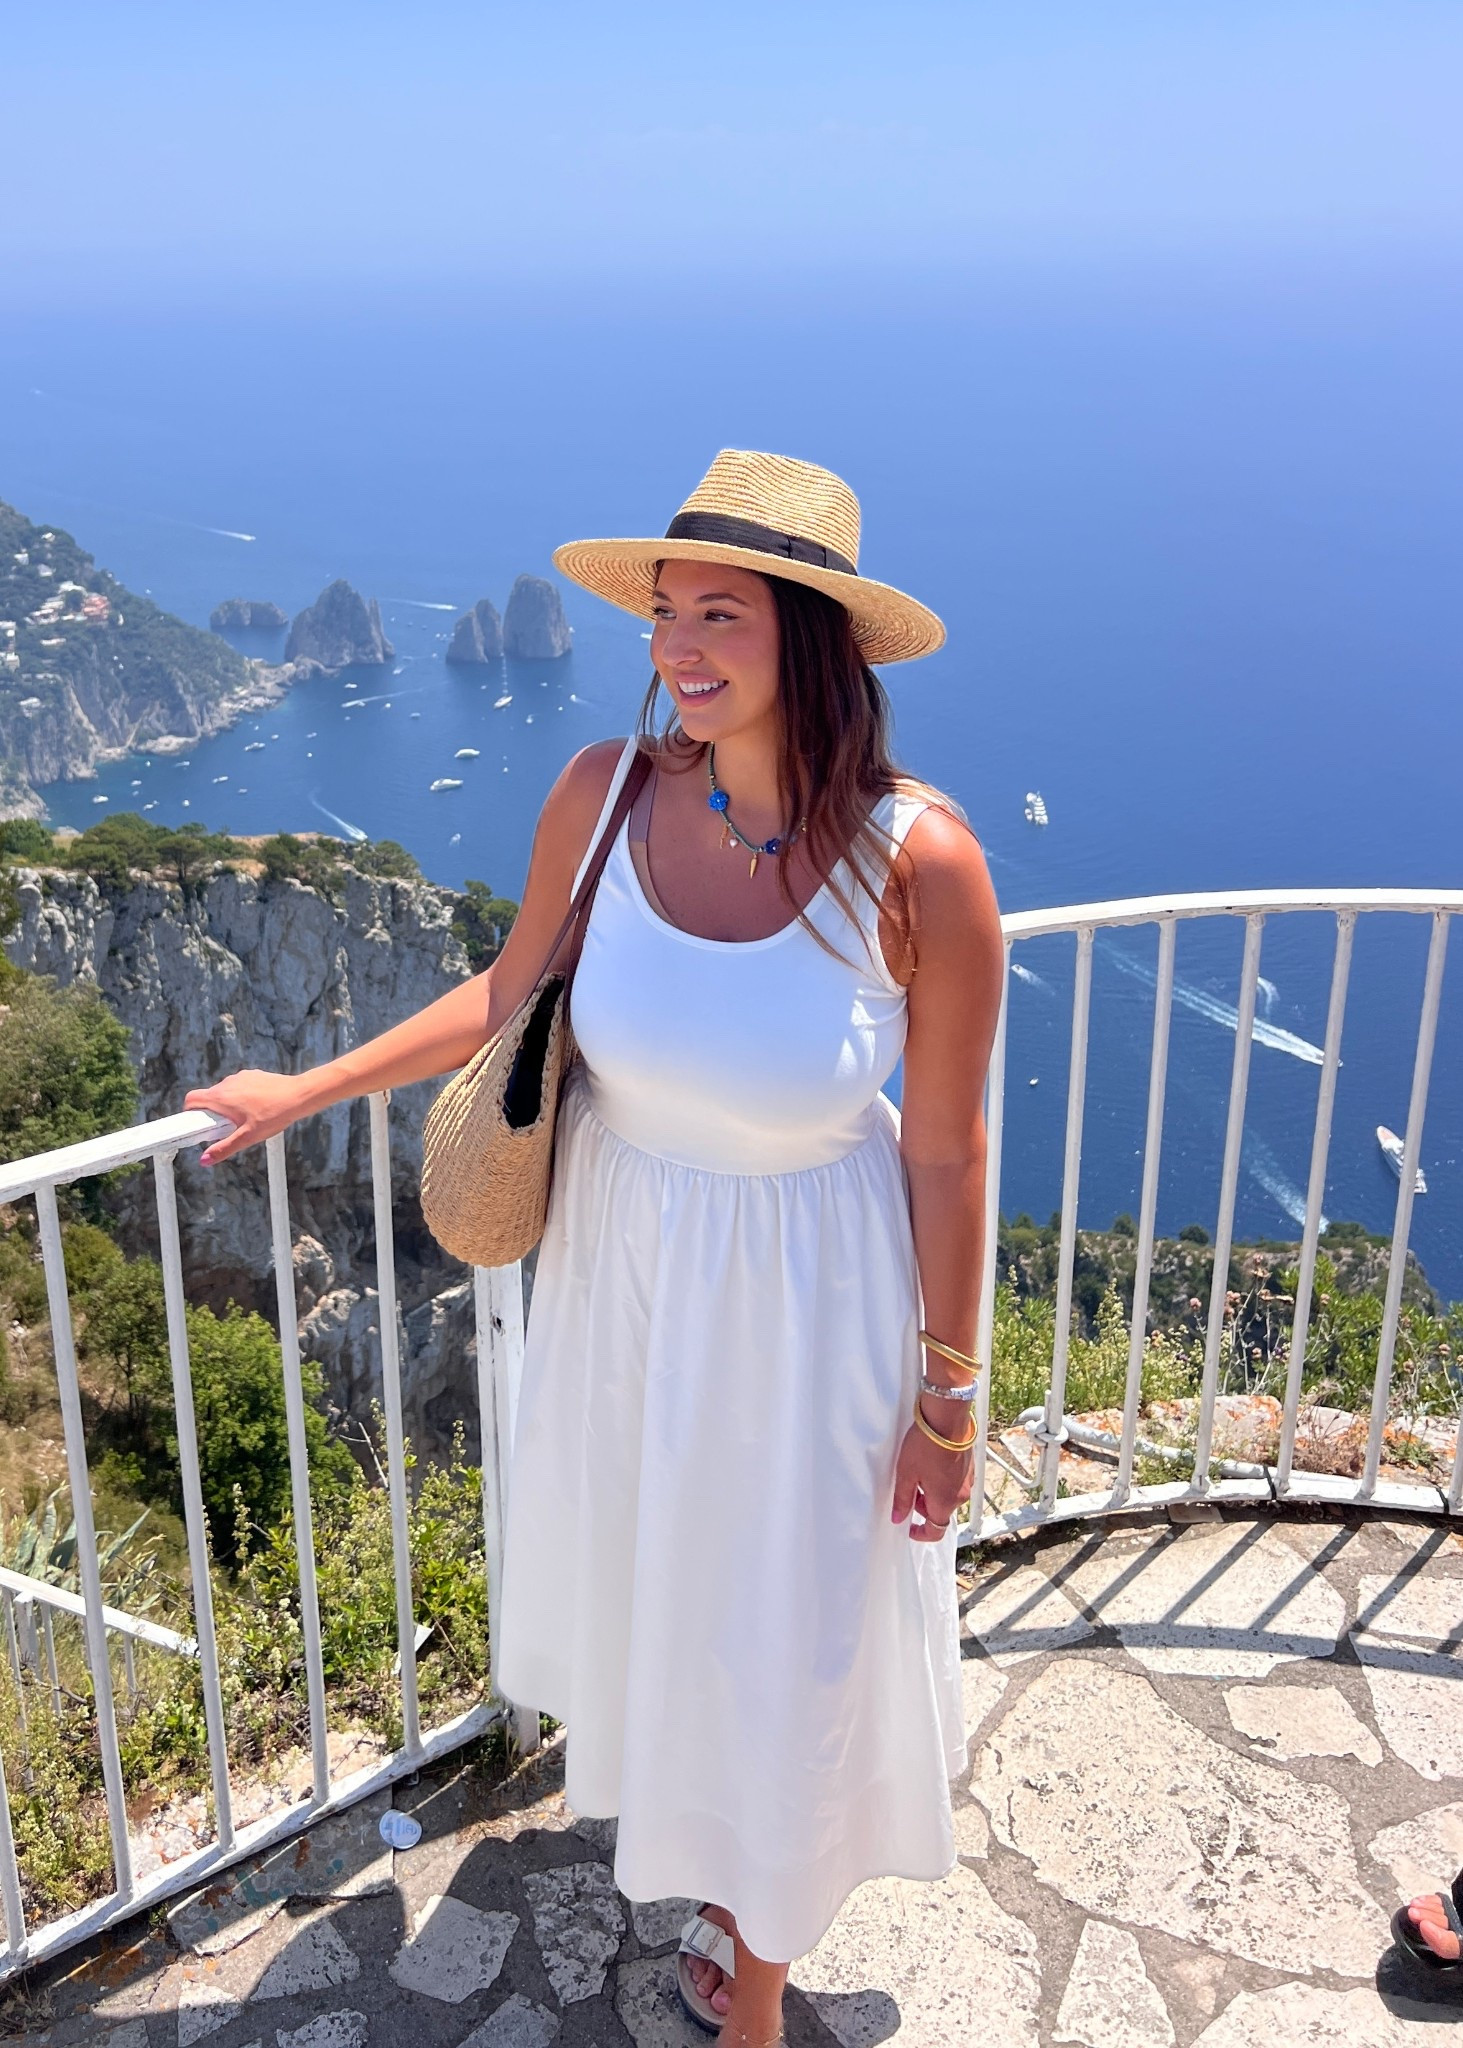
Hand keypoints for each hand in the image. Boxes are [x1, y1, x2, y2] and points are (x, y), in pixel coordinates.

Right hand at [184, 1070, 320, 1165]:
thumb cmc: (274, 1115)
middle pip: (208, 1097)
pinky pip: (239, 1087)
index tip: (199, 1125)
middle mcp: (227, 1083)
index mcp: (221, 1097)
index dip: (190, 1112)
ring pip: (224, 1092)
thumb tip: (204, 1160)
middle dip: (212, 1113)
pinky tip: (257, 1108)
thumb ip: (224, 1148)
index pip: (191, 1099)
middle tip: (226, 1128)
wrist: (299, 1096)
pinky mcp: (252, 1075)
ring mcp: (240, 1077)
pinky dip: (241, 1097)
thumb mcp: (247, 1137)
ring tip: (245, 1120)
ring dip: (227, 1105)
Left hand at [891, 1405, 974, 1543]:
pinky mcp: (969, 1466)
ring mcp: (967, 1480)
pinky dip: (943, 1480)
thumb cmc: (926, 1446)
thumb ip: (902, 1499)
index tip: (908, 1527)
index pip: (936, 1531)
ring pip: (948, 1496)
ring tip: (918, 1472)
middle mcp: (960, 1495)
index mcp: (945, 1502)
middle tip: (908, 1489)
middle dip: (923, 1506)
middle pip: (941, 1511)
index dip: (921, 1533)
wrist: (947, 1418)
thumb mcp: (906, 1474)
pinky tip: (931, 1462)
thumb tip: (898, 1518)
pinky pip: (955, 1481)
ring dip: (933, 1492)